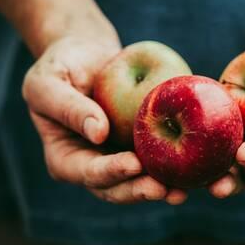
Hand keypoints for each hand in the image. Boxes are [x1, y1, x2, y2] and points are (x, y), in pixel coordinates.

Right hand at [22, 36, 187, 204]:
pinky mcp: (139, 146)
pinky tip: (196, 166)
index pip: (87, 172)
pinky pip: (157, 158)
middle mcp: (92, 164)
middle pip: (116, 188)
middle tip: (165, 189)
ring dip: (162, 187)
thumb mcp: (48, 82)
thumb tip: (98, 133)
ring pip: (140, 181)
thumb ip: (67, 107)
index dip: (110, 172)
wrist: (86, 54)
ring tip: (185, 189)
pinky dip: (175, 166)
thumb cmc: (60, 65)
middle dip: (140, 190)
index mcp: (65, 158)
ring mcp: (117, 158)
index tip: (133, 164)